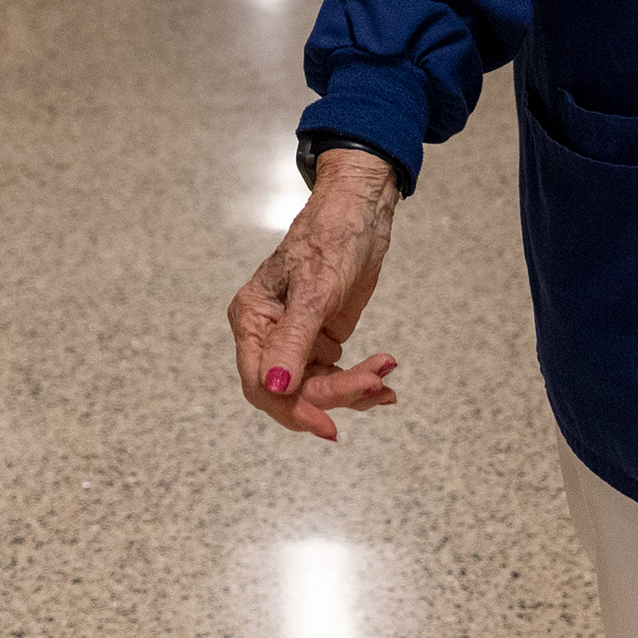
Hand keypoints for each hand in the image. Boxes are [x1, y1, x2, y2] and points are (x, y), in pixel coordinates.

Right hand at [228, 149, 403, 441]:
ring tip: (385, 376)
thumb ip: (292, 341)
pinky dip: (360, 381)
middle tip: (374, 385)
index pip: (260, 383)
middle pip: (293, 391)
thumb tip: (275, 389)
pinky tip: (385, 380)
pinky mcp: (322, 340)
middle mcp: (268, 335)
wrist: (361, 212)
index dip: (291, 409)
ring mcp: (296, 340)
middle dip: (333, 394)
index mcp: (252, 320)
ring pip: (318, 388)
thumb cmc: (330, 237)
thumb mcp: (314, 290)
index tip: (328, 425)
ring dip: (353, 389)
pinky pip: (336, 376)